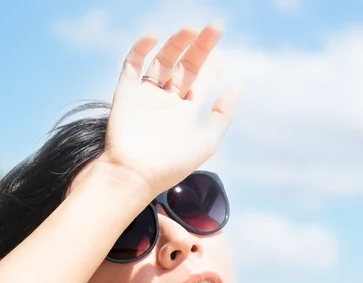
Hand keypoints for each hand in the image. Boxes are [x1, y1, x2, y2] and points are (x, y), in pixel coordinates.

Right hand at [99, 24, 238, 194]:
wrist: (134, 174)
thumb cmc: (171, 164)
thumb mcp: (206, 141)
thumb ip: (222, 115)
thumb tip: (236, 87)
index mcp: (184, 114)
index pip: (200, 82)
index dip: (211, 66)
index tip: (221, 51)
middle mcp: (166, 102)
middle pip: (184, 67)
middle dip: (199, 48)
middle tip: (213, 29)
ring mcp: (145, 96)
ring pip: (161, 61)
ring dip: (175, 44)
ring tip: (190, 30)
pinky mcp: (125, 93)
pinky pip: (132, 65)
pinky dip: (140, 49)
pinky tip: (154, 37)